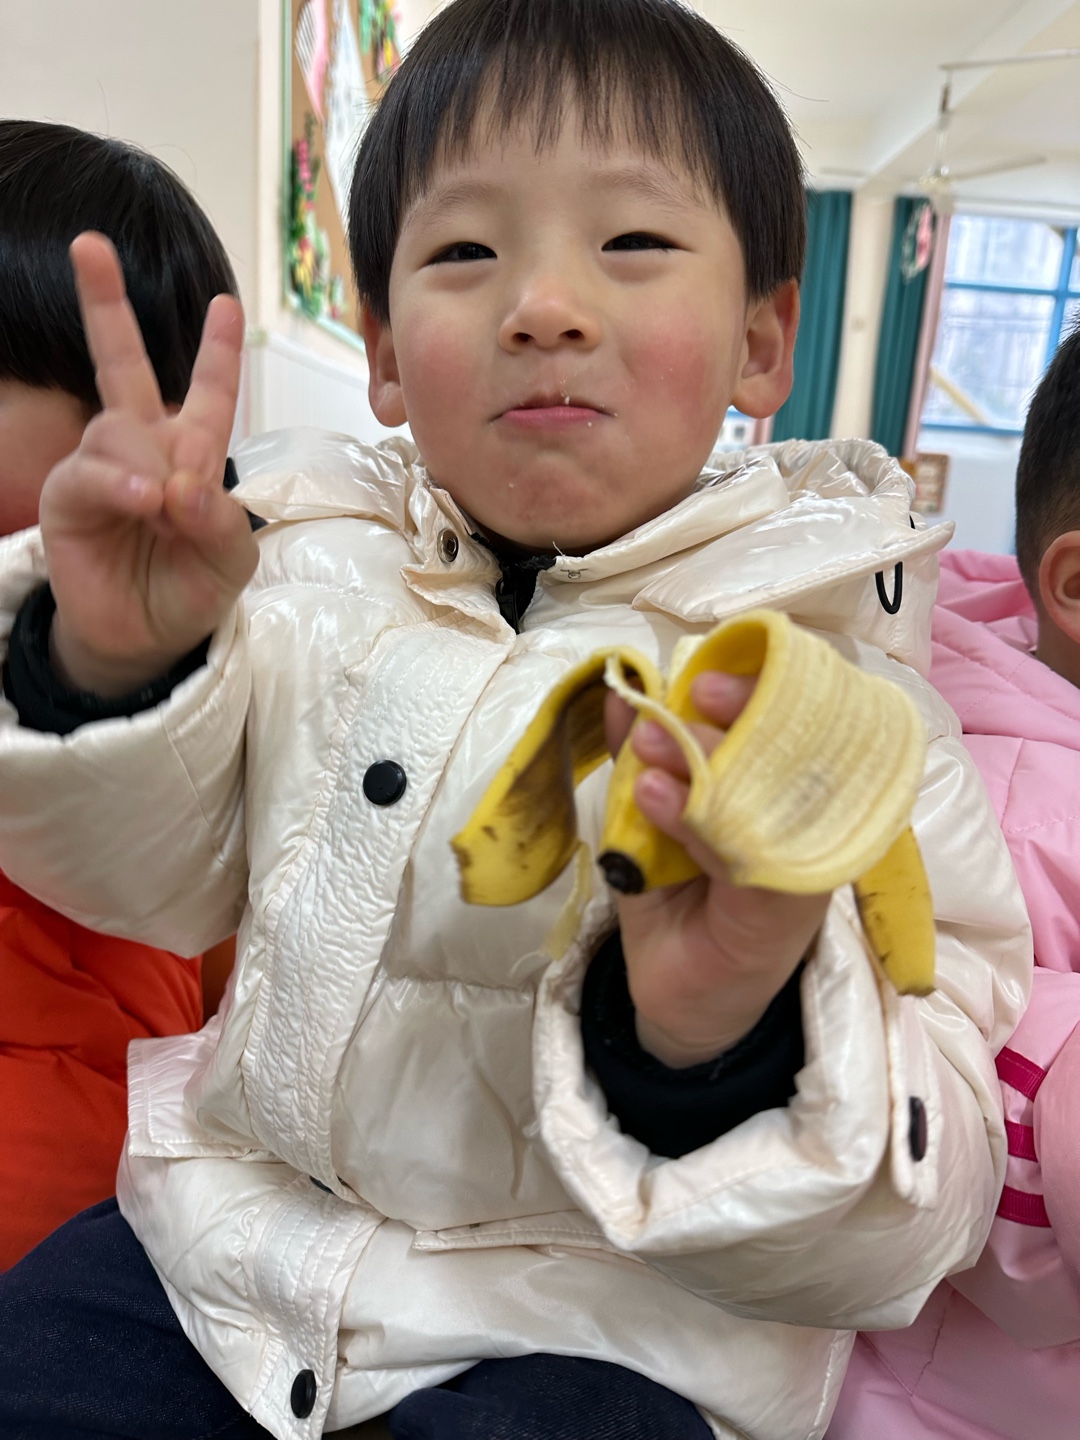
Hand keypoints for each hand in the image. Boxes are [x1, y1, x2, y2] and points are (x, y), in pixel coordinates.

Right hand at [40, 232, 257, 695]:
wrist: (147, 639)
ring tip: (162, 509)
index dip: (215, 352)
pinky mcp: (69, 496)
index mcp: (192, 452)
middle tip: (88, 244)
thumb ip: (222, 519)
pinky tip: (141, 502)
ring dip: (148, 463)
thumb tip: (184, 484)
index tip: (225, 304)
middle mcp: (143, 447)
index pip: (206, 394)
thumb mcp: (230, 559)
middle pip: (122, 364)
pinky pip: (92, 471)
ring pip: (120, 428)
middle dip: (105, 304)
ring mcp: (102, 467)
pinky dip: (120, 483)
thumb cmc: (191, 589)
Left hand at [604, 672, 829, 1067]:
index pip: (793, 714)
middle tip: (679, 700)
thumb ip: (641, 757)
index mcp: (783, 784)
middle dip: (737, 710)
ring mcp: (805, 861)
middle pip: (802, 741)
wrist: (678, 998)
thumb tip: (622, 688)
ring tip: (651, 745)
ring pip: (782, 790)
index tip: (699, 672)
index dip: (757, 682)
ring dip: (711, 757)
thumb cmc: (676, 898)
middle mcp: (809, 817)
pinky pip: (756, 853)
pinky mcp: (789, 907)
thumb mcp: (648, 816)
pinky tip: (656, 798)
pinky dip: (701, 819)